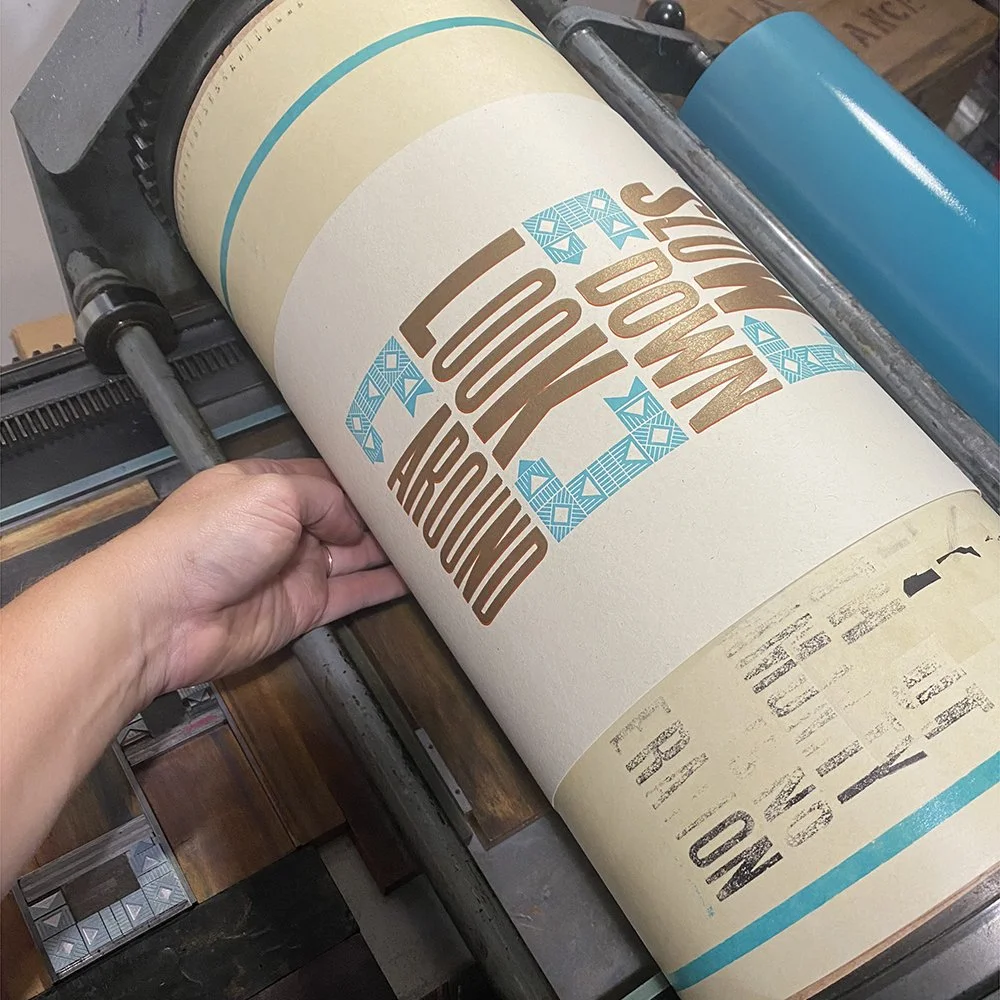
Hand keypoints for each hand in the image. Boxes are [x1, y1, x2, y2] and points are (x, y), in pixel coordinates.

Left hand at [114, 458, 405, 697]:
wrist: (164, 614)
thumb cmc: (208, 538)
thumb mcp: (270, 492)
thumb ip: (323, 498)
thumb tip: (354, 524)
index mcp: (265, 487)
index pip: (325, 478)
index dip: (362, 478)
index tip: (405, 475)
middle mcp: (281, 526)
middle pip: (343, 517)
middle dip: (381, 514)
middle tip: (432, 507)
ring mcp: (293, 570)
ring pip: (353, 556)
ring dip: (388, 549)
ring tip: (435, 538)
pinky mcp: (301, 610)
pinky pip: (350, 595)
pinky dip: (381, 587)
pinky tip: (416, 579)